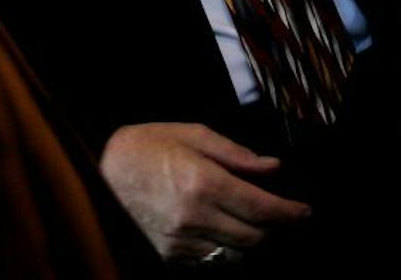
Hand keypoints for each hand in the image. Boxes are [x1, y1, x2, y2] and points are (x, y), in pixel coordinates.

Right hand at [99, 122, 311, 263]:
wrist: (95, 173)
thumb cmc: (144, 147)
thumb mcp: (191, 134)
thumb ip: (236, 154)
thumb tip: (272, 167)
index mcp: (203, 183)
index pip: (262, 209)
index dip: (291, 213)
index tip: (305, 211)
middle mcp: (194, 218)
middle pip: (255, 238)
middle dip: (276, 229)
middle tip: (286, 217)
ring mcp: (180, 244)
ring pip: (235, 256)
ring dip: (252, 244)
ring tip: (257, 226)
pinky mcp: (168, 258)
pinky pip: (210, 264)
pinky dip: (226, 253)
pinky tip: (227, 236)